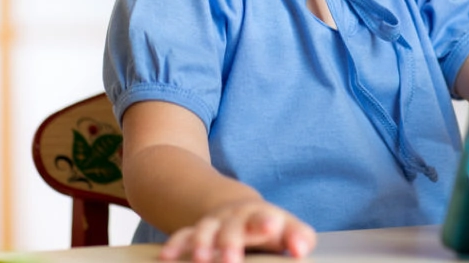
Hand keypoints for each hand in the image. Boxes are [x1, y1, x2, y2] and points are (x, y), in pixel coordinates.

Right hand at [158, 199, 316, 262]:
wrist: (239, 211)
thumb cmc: (267, 227)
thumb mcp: (287, 229)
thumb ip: (299, 238)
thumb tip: (302, 248)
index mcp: (261, 217)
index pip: (266, 218)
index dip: (268, 223)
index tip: (272, 227)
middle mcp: (235, 219)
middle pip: (233, 228)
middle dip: (231, 242)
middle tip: (232, 259)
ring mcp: (214, 225)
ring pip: (206, 231)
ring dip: (203, 243)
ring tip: (202, 258)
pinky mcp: (195, 233)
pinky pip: (183, 236)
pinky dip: (176, 246)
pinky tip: (167, 257)